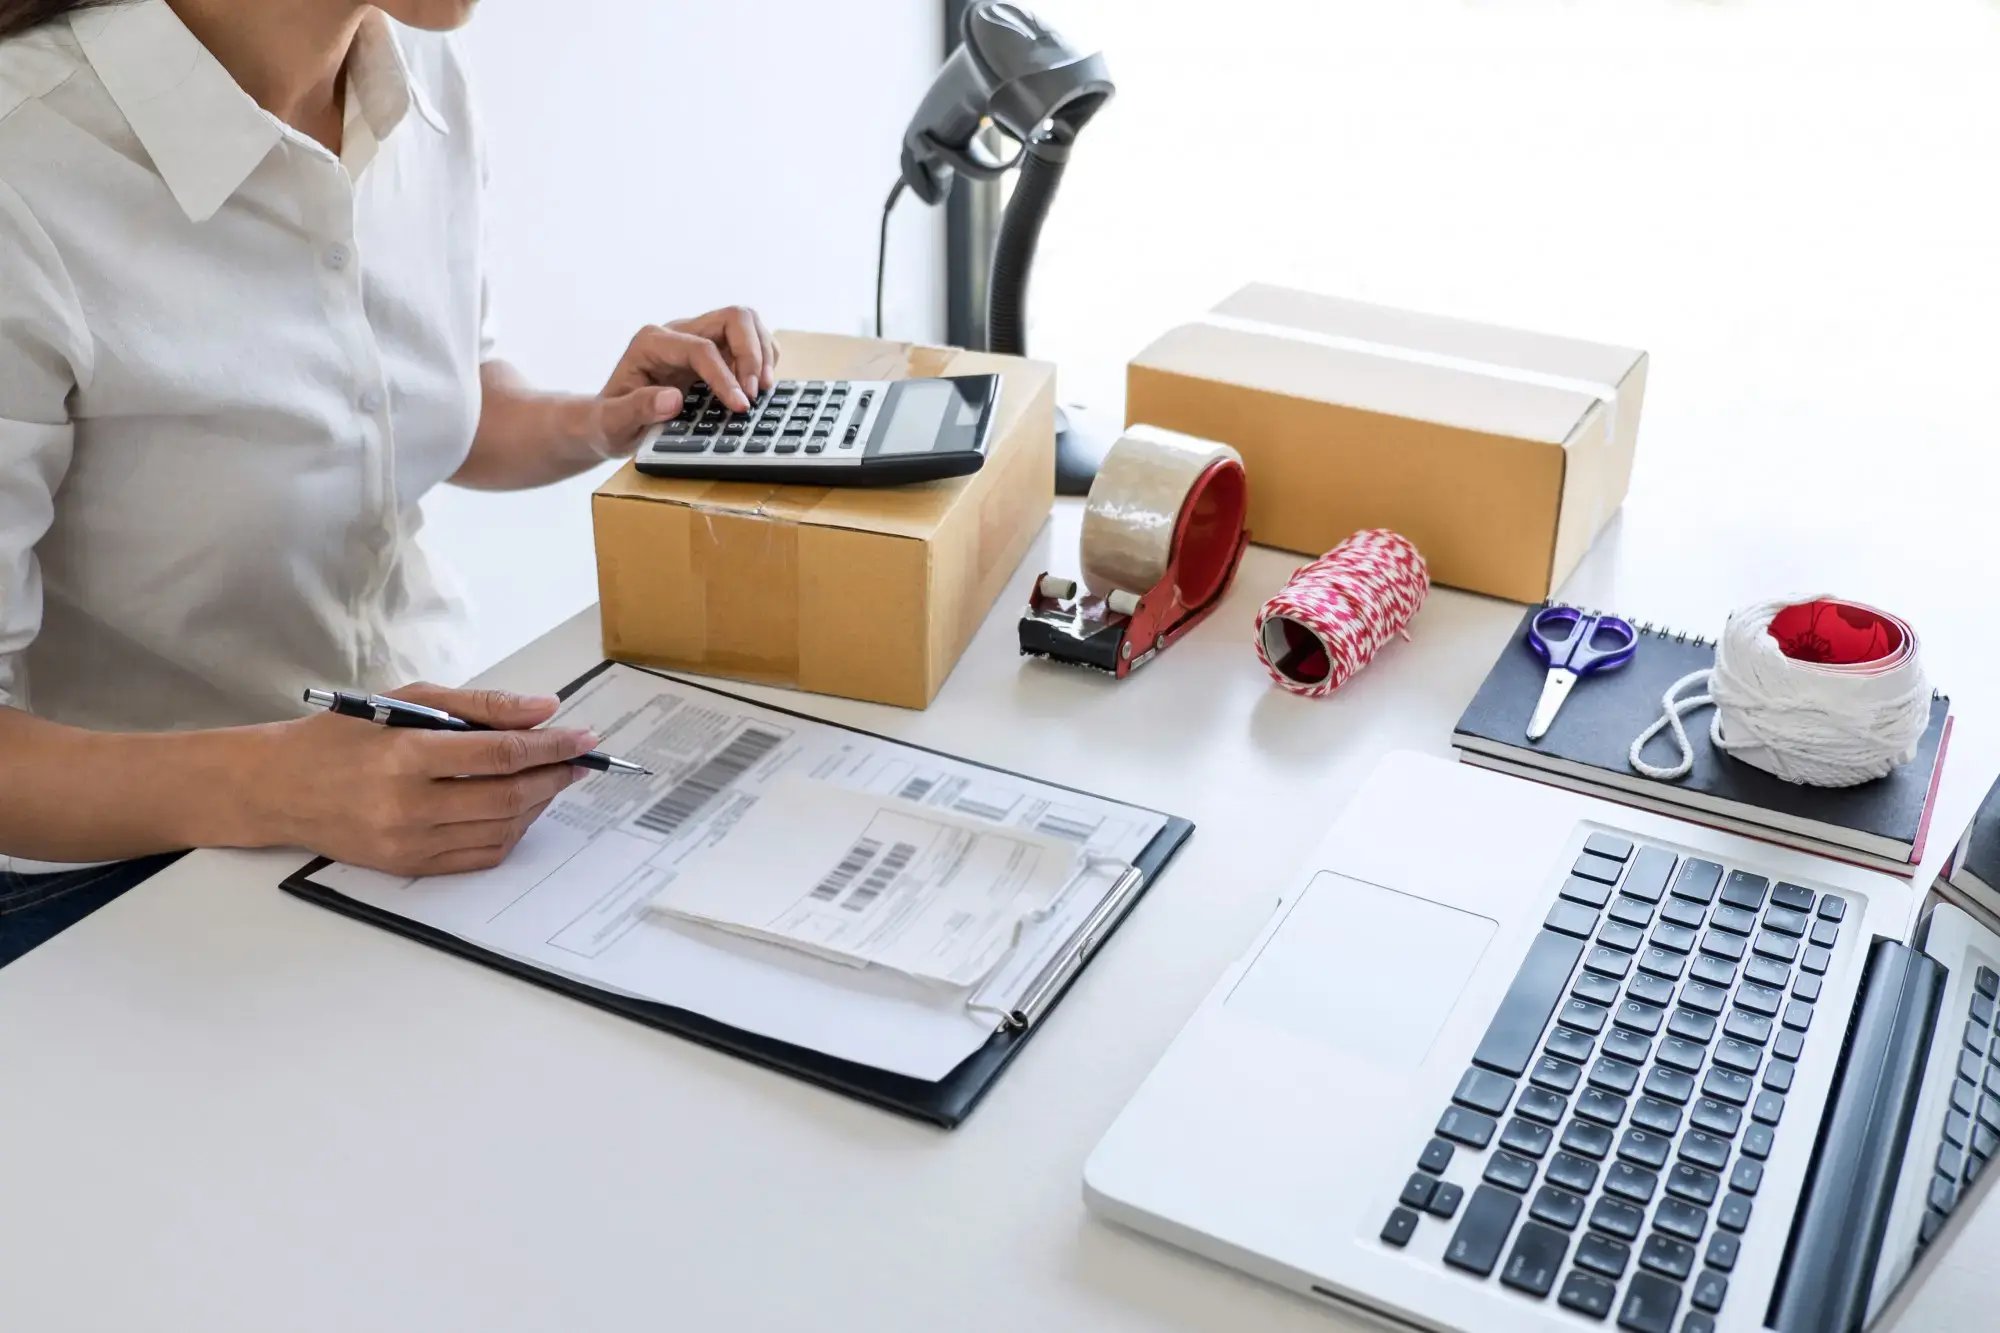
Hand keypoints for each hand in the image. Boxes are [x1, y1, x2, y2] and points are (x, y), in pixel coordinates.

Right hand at [254, 684, 599, 876]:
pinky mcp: (408, 866)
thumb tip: (543, 710)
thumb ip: (480, 705)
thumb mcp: (407, 700)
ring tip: (550, 779)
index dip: (551, 745)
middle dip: (554, 776)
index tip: (583, 736)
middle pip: (508, 795)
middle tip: (577, 759)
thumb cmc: (344, 735)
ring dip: (538, 803)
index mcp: (406, 754)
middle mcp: (408, 804)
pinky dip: (511, 831)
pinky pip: (480, 855)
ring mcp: (408, 841)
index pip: (500, 753)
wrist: (279, 787)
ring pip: (501, 828)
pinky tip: (519, 808)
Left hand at [587, 305, 778, 455]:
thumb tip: (672, 399)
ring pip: (746, 323)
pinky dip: (762, 359)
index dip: (726, 376)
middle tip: (756, 393)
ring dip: (762, 354)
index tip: (740, 406)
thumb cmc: (609, 422)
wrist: (609, 422)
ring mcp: (697, 338)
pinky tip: (758, 387)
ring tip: (762, 391)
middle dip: (752, 354)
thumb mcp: (613, 423)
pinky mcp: (713, 350)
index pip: (702, 348)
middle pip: (733, 318)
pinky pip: (749, 340)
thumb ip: (637, 409)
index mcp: (652, 343)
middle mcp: (677, 332)